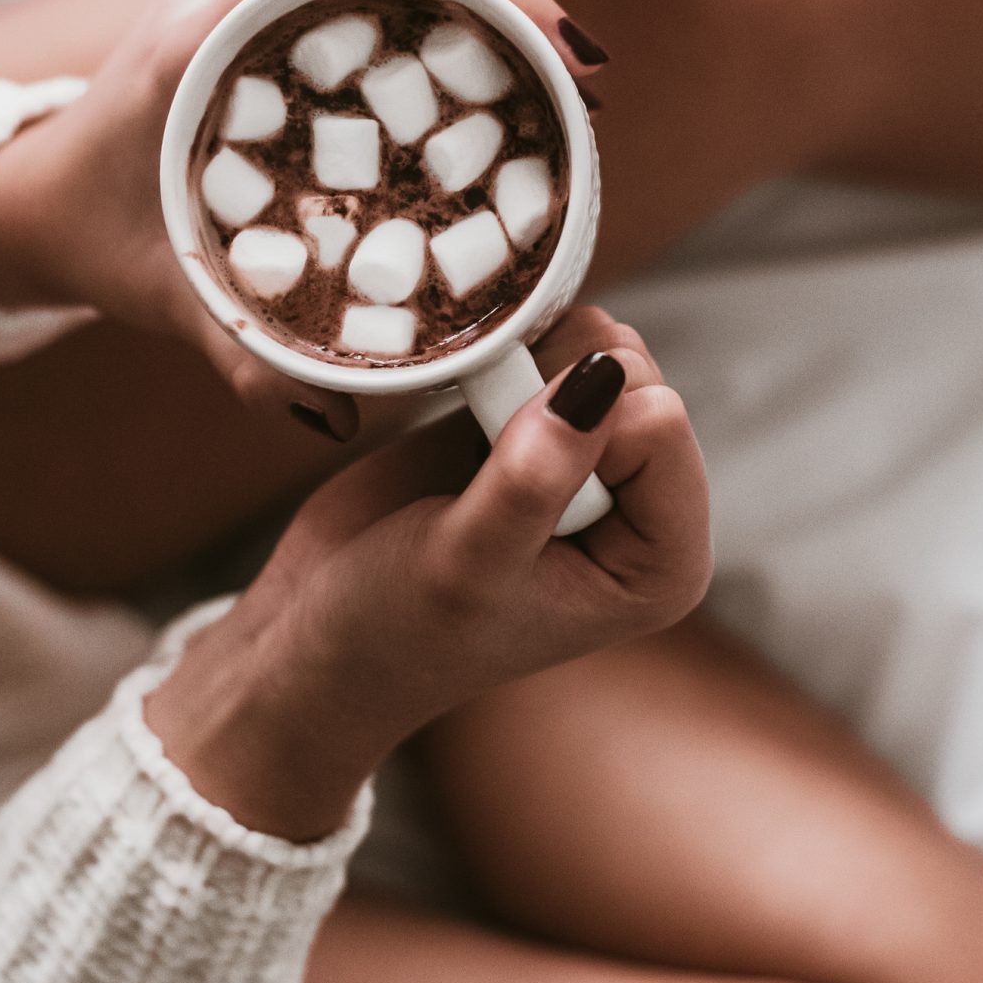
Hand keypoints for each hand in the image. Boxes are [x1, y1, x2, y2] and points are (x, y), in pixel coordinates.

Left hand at [0, 0, 606, 440]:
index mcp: (194, 34)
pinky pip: (372, 0)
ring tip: (567, 68)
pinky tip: (510, 78)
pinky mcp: (272, 23)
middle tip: (578, 57)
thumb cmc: (95, 240)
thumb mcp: (165, 296)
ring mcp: (250, 0)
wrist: (34, 204)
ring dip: (480, 7)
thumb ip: (236, 350)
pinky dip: (445, 26)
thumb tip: (328, 409)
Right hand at [142, 310, 708, 838]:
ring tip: (471, 431)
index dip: (576, 429)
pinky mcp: (539, 425)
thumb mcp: (465, 565)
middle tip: (484, 458)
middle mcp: (644, 511)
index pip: (661, 425)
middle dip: (552, 391)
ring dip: (524, 367)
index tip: (505, 483)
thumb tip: (598, 376)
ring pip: (598, 348)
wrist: (321, 638)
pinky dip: (502, 352)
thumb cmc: (398, 631)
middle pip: (639, 375)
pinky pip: (549, 344)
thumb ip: (532, 479)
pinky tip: (464, 401)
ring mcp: (594, 463)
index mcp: (661, 565)